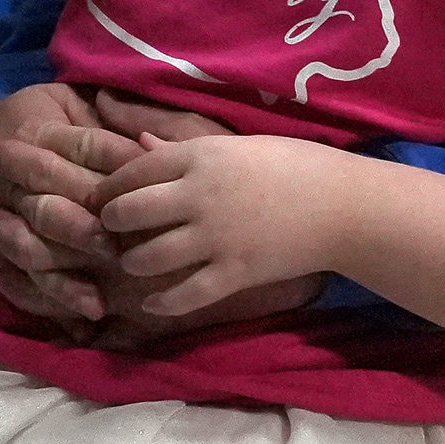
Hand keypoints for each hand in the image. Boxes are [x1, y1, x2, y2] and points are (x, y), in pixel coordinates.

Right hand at [0, 84, 128, 324]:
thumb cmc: (35, 120)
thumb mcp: (66, 101)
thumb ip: (109, 121)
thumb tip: (154, 146)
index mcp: (38, 131)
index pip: (83, 149)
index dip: (117, 170)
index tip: (147, 191)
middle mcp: (14, 176)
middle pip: (48, 203)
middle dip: (81, 228)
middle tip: (116, 249)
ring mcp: (0, 215)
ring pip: (27, 248)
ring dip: (62, 275)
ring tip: (96, 300)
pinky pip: (16, 279)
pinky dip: (45, 300)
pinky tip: (80, 318)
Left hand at [96, 131, 364, 322]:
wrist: (345, 207)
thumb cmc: (296, 166)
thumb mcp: (237, 145)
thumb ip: (185, 147)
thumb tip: (140, 141)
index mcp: (201, 157)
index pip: (135, 170)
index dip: (110, 185)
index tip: (99, 196)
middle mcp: (200, 195)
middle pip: (132, 212)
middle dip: (112, 222)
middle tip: (109, 230)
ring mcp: (216, 237)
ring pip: (149, 256)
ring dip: (132, 262)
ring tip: (132, 263)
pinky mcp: (234, 272)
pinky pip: (184, 294)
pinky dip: (162, 302)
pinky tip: (152, 302)